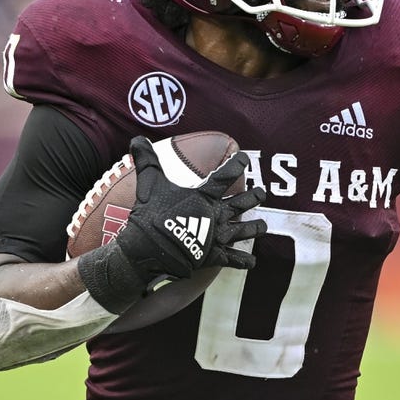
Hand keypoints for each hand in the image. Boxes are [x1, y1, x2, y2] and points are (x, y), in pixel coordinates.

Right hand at [78, 136, 266, 312]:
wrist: (149, 248)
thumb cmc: (151, 214)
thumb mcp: (149, 183)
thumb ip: (146, 160)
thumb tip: (136, 138)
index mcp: (204, 196)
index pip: (225, 176)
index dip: (236, 164)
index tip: (244, 158)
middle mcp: (216, 215)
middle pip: (242, 203)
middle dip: (254, 197)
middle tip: (262, 193)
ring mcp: (217, 236)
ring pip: (244, 231)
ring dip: (255, 228)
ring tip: (264, 226)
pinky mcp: (214, 256)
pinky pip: (233, 259)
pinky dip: (244, 260)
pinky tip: (253, 261)